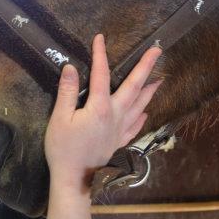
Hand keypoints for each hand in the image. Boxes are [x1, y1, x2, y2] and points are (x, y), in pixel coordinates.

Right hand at [44, 34, 161, 218]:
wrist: (74, 179)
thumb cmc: (63, 148)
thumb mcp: (59, 118)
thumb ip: (67, 92)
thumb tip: (71, 68)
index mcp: (100, 107)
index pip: (102, 74)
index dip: (101, 54)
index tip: (100, 38)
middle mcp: (115, 115)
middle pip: (133, 87)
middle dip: (145, 67)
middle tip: (157, 51)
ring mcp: (119, 130)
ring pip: (139, 105)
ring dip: (149, 91)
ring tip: (159, 79)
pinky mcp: (119, 142)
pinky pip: (135, 126)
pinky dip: (142, 116)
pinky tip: (145, 113)